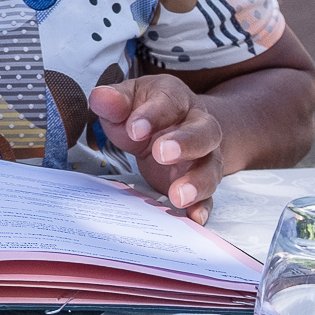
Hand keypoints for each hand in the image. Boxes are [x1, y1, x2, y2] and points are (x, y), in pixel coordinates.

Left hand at [87, 76, 224, 223]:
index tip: (134, 130)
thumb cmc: (141, 110)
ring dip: (197, 182)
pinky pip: (209, 194)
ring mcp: (204, 154)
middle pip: (204, 131)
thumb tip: (102, 97)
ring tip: (178, 196)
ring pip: (211, 165)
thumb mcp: (124, 100)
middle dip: (185, 143)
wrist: (168, 124)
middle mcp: (198, 124)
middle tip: (161, 154)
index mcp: (175, 98)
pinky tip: (194, 217)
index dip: (153, 115)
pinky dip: (204, 206)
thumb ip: (113, 101)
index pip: (169, 103)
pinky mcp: (200, 180)